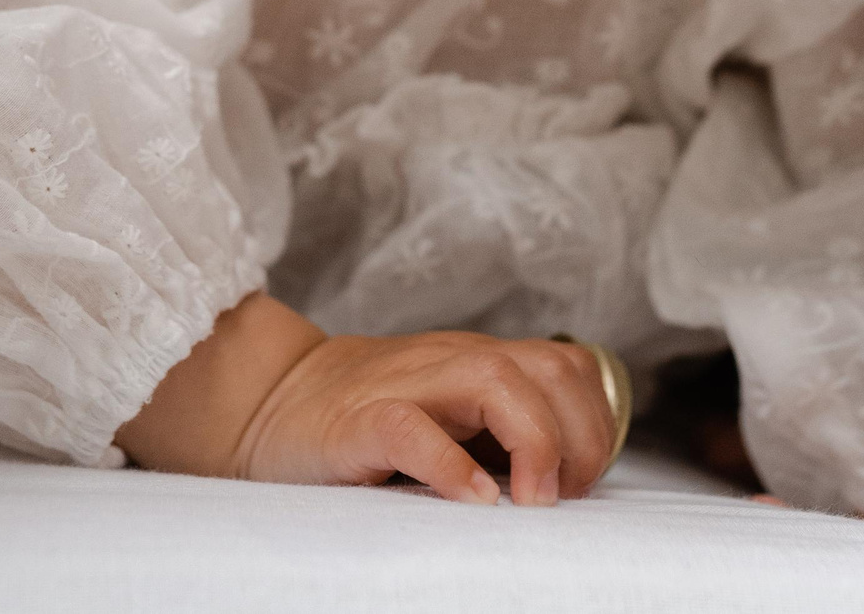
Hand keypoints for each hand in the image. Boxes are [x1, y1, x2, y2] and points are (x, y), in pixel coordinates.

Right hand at [113, 294, 616, 505]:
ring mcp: (405, 385)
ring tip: (532, 500)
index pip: (567, 367)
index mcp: (477, 362)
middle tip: (563, 497)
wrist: (269, 403)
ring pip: (495, 381)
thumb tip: (568, 482)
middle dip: (579, 435)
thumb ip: (500, 433)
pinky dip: (452, 465)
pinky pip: (413, 430)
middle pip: (548, 369)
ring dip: (534, 442)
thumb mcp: (447, 419)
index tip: (584, 482)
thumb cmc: (365, 425)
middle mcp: (451, 362)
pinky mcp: (359, 421)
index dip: (594, 422)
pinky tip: (473, 501)